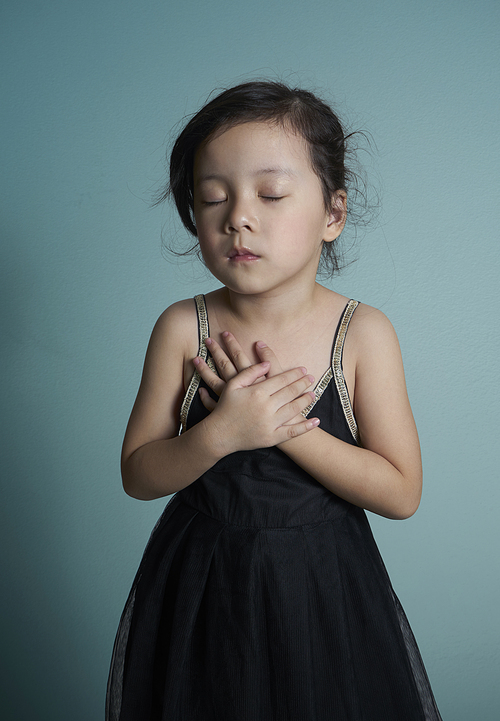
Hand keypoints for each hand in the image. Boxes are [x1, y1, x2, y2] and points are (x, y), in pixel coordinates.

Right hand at [193, 336, 319, 453]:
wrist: (220, 435)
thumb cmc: (225, 408)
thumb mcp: (233, 385)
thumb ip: (250, 372)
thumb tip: (267, 364)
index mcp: (257, 392)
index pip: (282, 380)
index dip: (294, 374)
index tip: (303, 369)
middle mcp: (266, 407)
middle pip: (290, 392)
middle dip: (303, 384)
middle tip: (311, 379)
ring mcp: (270, 423)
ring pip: (294, 409)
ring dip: (306, 401)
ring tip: (313, 394)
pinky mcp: (271, 438)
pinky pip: (292, 432)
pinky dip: (305, 427)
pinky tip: (316, 421)